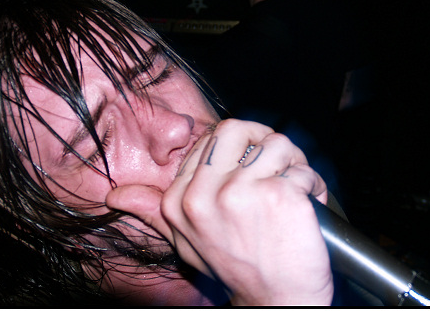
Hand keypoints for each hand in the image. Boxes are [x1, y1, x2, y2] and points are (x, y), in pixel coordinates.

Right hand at [106, 119, 333, 305]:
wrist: (276, 303)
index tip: (252, 174)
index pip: (212, 138)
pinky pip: (304, 170)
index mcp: (180, 200)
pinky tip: (307, 208)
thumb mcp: (186, 241)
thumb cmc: (237, 268)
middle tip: (277, 166)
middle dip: (263, 141)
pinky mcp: (280, 195)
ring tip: (294, 192)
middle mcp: (205, 195)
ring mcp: (242, 193)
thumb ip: (156, 212)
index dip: (241, 150)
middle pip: (238, 128)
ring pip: (277, 143)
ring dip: (295, 165)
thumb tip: (115, 195)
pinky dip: (314, 186)